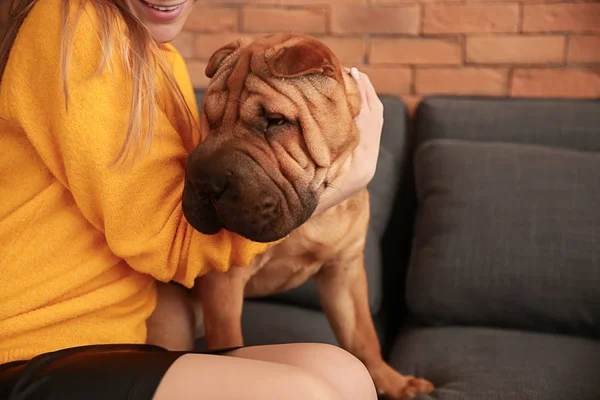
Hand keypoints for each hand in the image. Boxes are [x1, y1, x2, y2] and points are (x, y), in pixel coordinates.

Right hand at [313, 67, 383, 214]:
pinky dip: (363, 109)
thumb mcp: (307, 166)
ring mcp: (369, 161)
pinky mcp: (365, 160)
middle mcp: (369, 162)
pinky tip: (350, 97)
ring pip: (374, 120)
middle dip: (365, 91)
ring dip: (365, 98)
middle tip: (351, 70)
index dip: (359, 94)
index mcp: (361, 165)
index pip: (367, 119)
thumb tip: (315, 106)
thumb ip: (316, 142)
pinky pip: (370, 128)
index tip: (348, 73)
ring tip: (353, 77)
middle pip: (375, 115)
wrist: (305, 216)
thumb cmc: (301, 193)